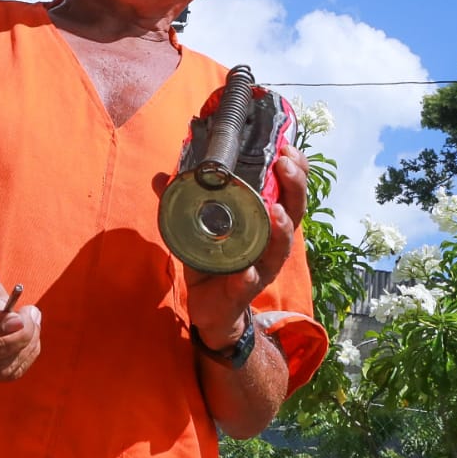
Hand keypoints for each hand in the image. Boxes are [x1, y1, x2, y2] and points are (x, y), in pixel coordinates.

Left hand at [184, 145, 308, 348]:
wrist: (211, 310)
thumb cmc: (214, 261)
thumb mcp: (198, 228)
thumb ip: (183, 202)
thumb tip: (161, 176)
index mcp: (265, 222)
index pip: (289, 191)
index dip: (295, 170)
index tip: (287, 147)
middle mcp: (271, 243)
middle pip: (294, 212)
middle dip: (294, 188)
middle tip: (284, 165)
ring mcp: (261, 268)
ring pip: (279, 248)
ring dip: (281, 230)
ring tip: (277, 212)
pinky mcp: (243, 292)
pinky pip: (249, 283)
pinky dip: (248, 277)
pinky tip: (247, 271)